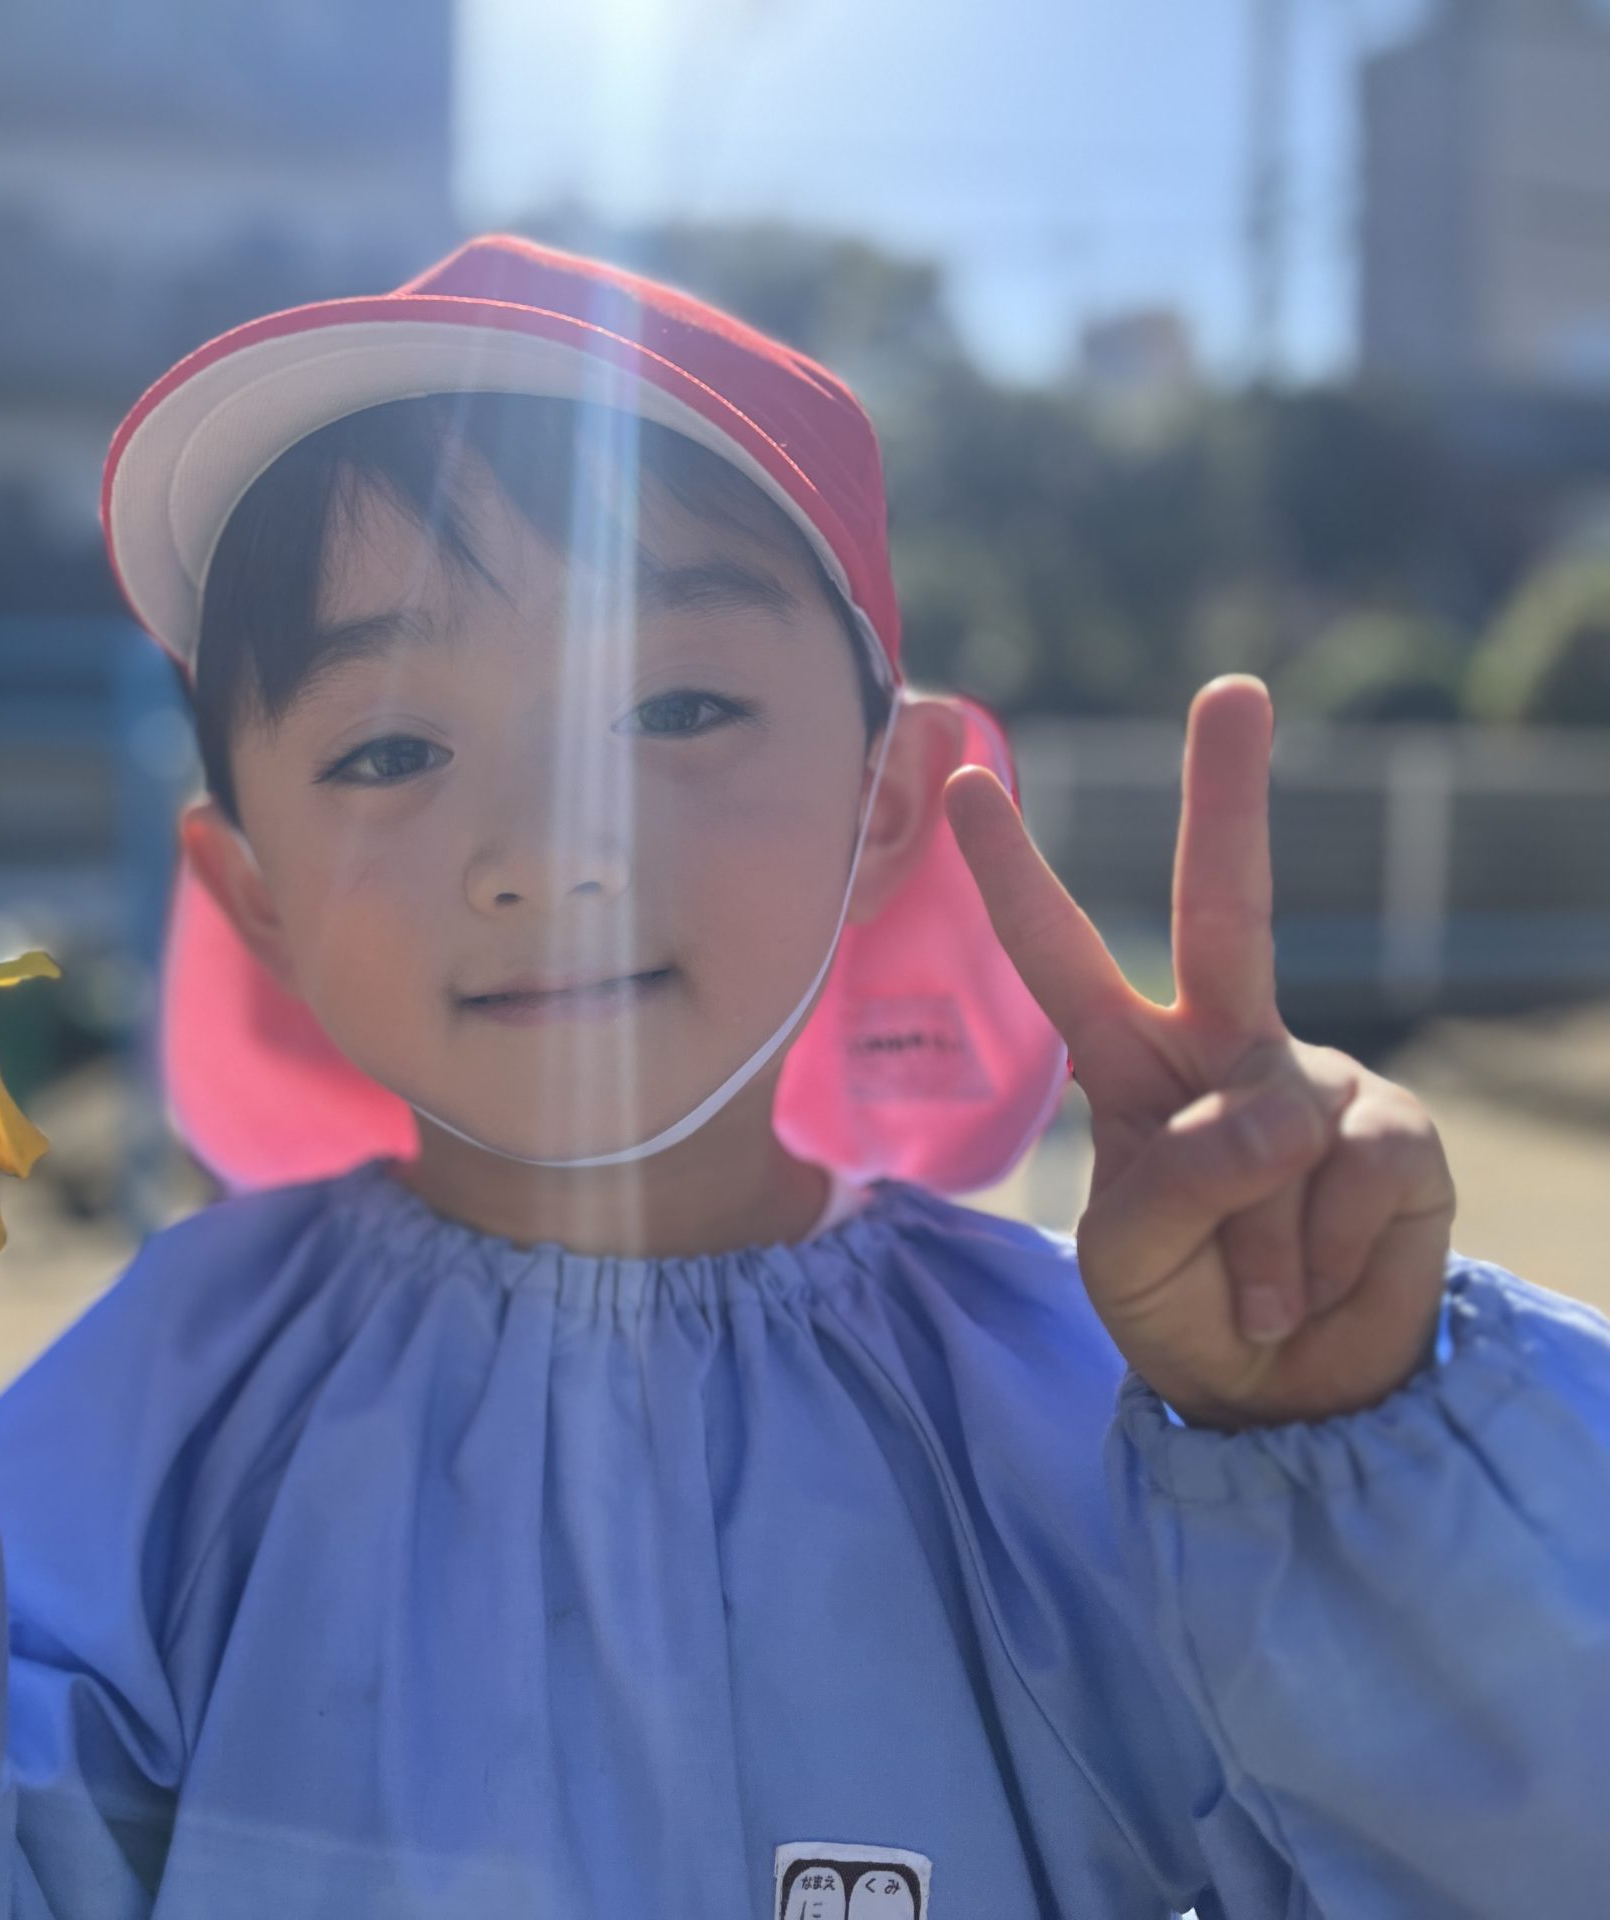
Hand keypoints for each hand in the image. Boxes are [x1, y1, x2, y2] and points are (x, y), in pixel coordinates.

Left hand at [945, 675, 1454, 1430]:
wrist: (1285, 1392)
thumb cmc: (1181, 1305)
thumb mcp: (1127, 1256)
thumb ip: (1180, 1183)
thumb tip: (1280, 1112)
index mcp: (1129, 1063)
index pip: (1058, 957)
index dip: (1012, 876)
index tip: (960, 781)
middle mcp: (1224, 1047)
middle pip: (1226, 906)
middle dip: (1228, 794)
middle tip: (1232, 690)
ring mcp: (1313, 1079)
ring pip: (1277, 1123)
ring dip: (1262, 1239)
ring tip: (1259, 1289)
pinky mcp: (1395, 1130)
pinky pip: (1354, 1171)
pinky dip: (1326, 1250)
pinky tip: (1322, 1278)